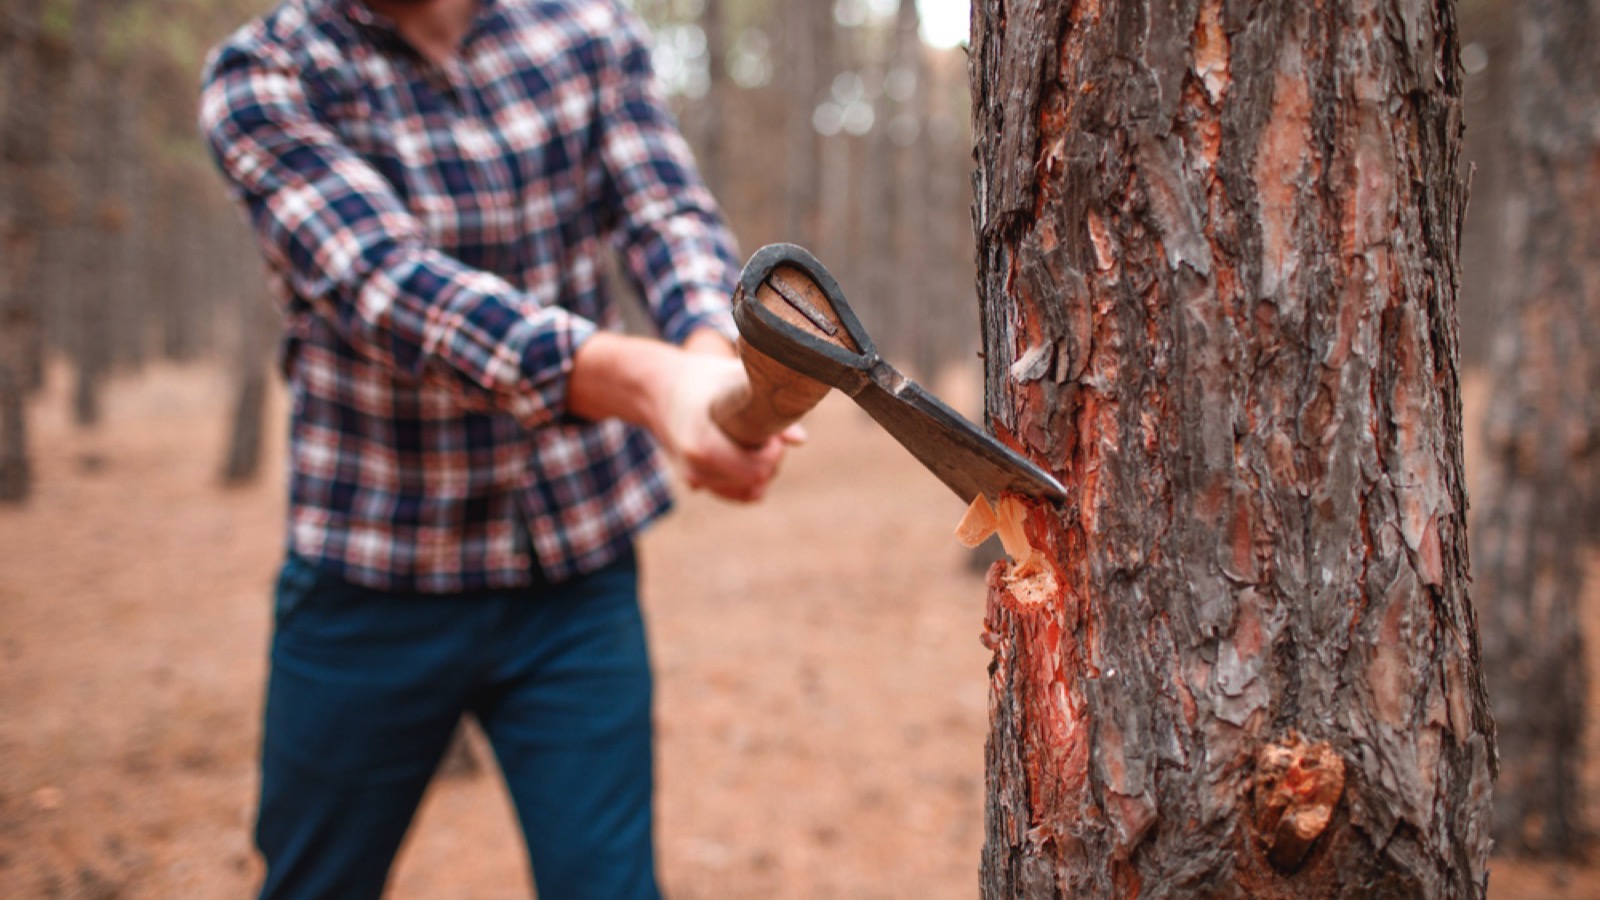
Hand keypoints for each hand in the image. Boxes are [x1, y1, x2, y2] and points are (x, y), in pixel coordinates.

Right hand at [656, 353, 802, 502]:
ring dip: (762, 469)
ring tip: (756, 440)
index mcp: (702, 446)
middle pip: (756, 482)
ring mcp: (695, 480)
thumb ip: (767, 403)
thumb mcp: (734, 379)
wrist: (657, 388)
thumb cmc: (700, 378)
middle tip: (766, 430)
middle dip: (771, 459)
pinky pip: (738, 495)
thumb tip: (800, 441)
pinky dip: (751, 479)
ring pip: (750, 492)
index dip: (773, 452)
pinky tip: (748, 452)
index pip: (755, 471)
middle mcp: (696, 470)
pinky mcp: (698, 484)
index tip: (770, 428)